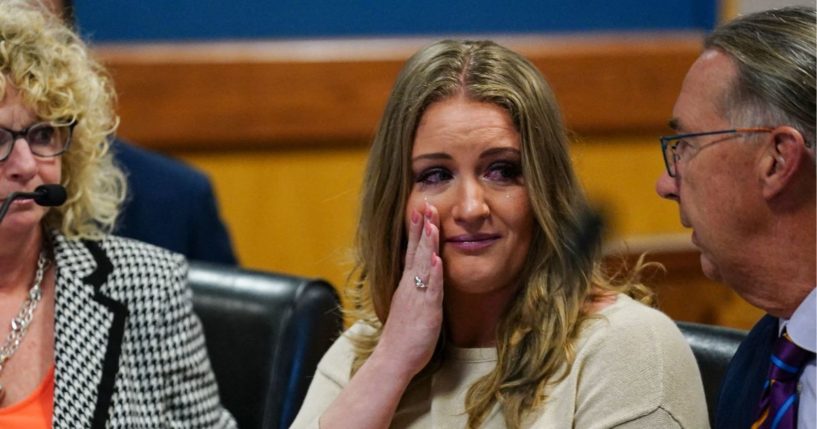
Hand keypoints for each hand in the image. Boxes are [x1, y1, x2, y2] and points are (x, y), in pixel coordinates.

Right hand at [375, 202, 443, 378]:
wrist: (393, 357)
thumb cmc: (403, 336)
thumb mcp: (410, 306)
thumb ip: (416, 289)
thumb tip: (424, 275)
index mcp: (407, 284)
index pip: (412, 251)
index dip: (417, 231)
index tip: (421, 211)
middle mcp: (410, 286)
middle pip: (416, 251)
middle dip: (422, 227)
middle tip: (426, 204)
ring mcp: (417, 296)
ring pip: (423, 265)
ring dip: (427, 243)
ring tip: (431, 223)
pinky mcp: (425, 310)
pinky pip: (430, 288)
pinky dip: (433, 273)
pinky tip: (436, 259)